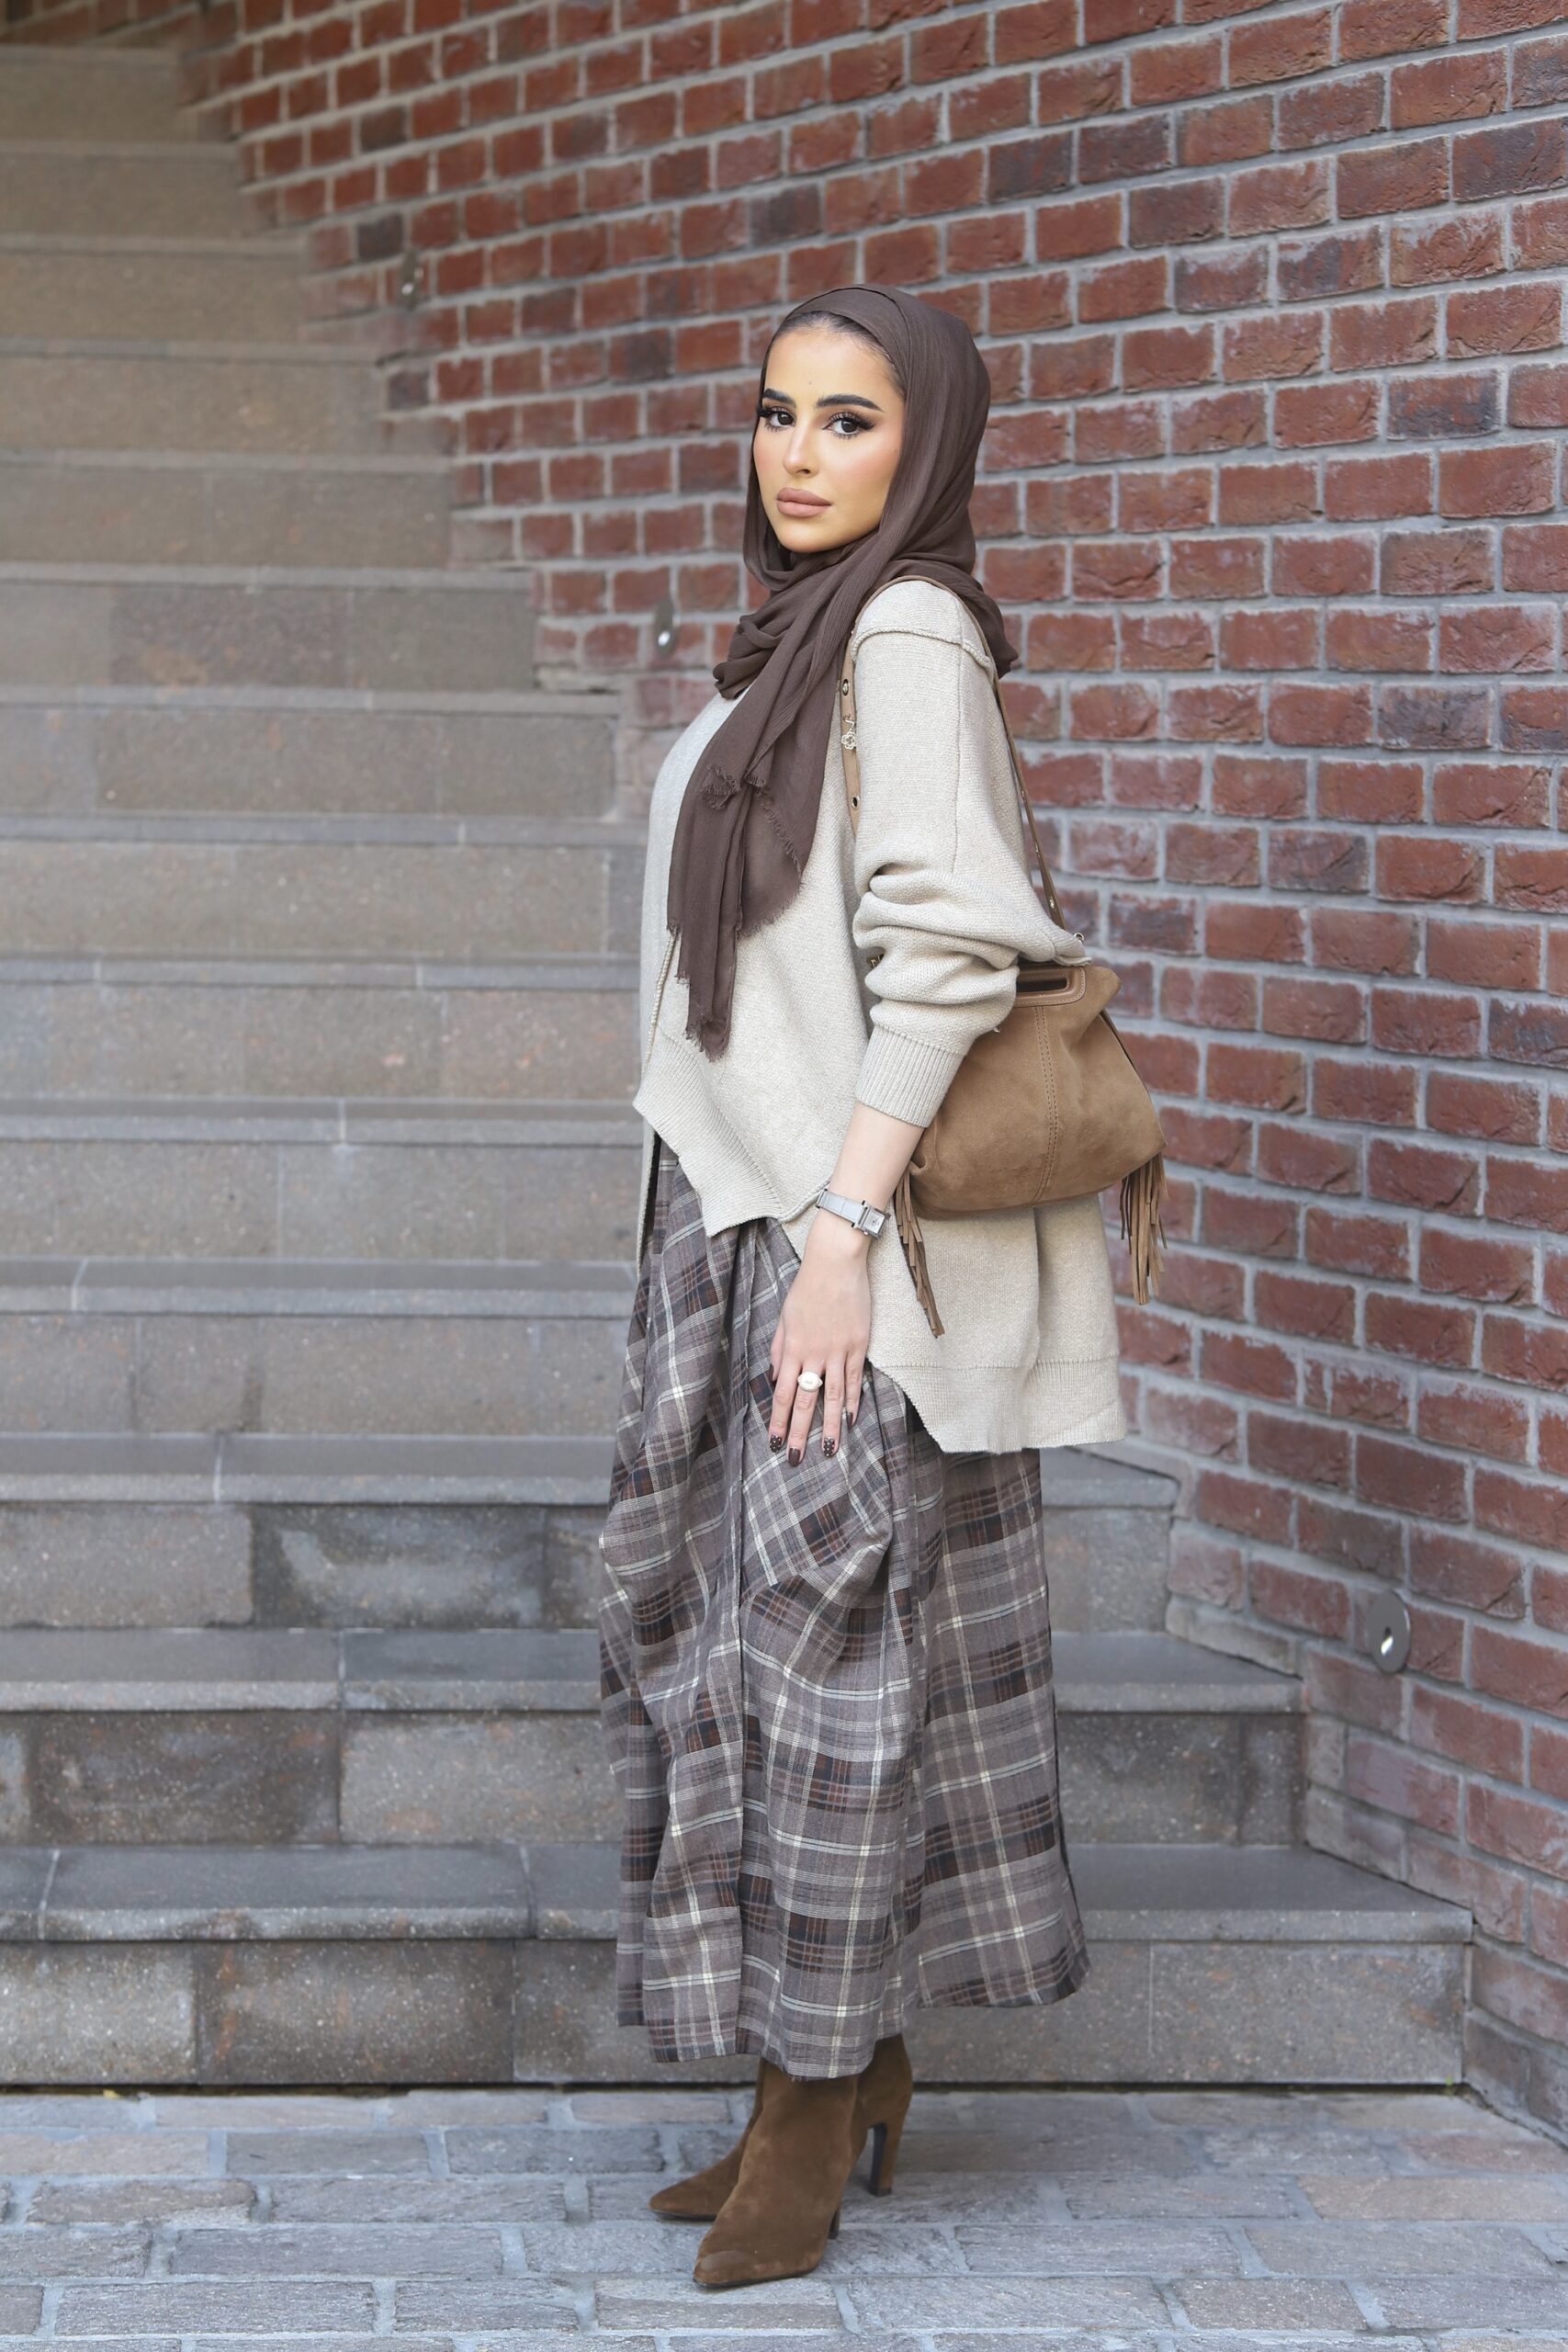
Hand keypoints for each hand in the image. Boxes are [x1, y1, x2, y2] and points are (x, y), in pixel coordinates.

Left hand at [767, 1212, 870, 1461]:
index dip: (779, 1420)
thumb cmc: (806, 1287)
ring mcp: (838, 1350)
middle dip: (799, 1432)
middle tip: (796, 1459)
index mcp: (792, 1348)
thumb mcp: (784, 1316)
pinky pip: (855, 1379)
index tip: (776, 1441)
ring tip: (828, 1450)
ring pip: (833, 1396)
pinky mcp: (858, 1344)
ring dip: (829, 1425)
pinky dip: (853, 1401)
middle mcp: (813, 1353)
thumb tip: (773, 1377)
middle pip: (805, 1401)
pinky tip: (851, 1420)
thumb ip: (778, 1349)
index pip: (783, 1393)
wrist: (835, 1262)